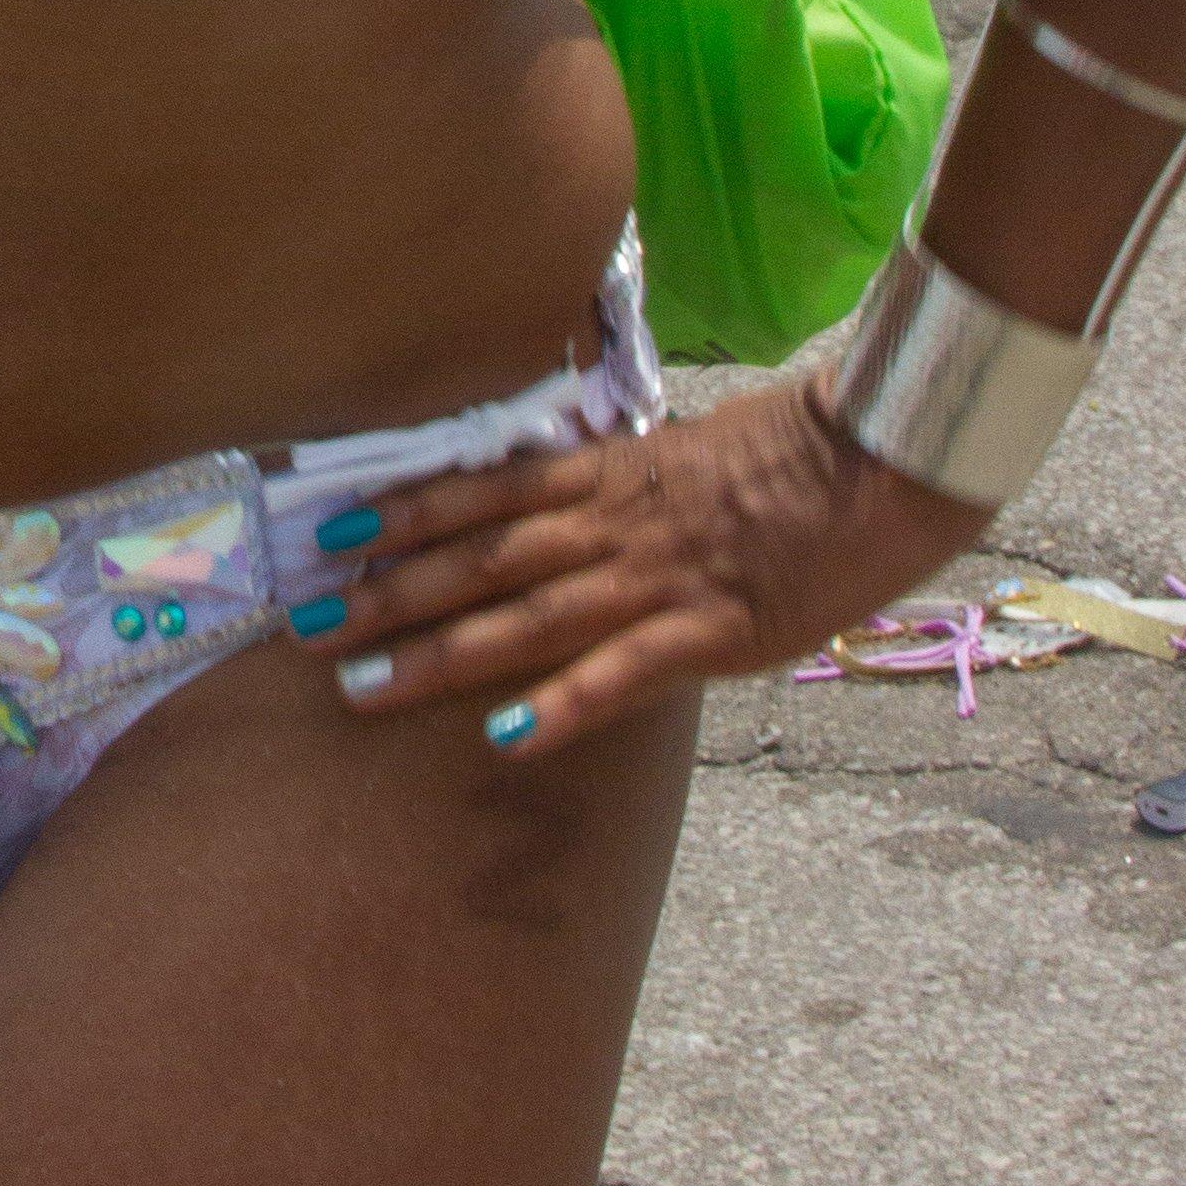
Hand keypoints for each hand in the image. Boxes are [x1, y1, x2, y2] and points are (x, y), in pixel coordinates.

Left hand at [291, 373, 988, 758]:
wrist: (880, 462)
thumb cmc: (791, 455)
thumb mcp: (684, 451)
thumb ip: (617, 479)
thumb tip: (559, 496)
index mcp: (606, 474)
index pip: (482, 492)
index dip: (402, 513)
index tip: (327, 535)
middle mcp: (613, 522)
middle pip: (480, 559)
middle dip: (389, 595)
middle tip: (305, 627)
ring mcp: (658, 577)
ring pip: (527, 615)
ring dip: (441, 653)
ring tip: (364, 687)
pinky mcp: (713, 630)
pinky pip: (626, 671)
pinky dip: (564, 702)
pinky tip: (507, 734)